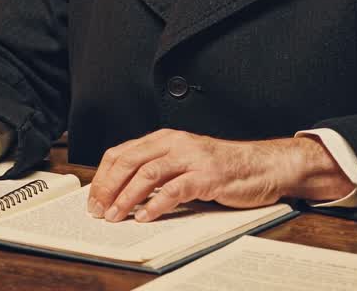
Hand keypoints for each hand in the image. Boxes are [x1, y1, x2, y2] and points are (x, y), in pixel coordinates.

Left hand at [86, 129, 354, 222]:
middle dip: (109, 188)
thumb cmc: (222, 167)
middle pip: (129, 162)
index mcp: (165, 139)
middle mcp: (175, 143)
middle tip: (99, 210)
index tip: (94, 199)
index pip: (122, 153)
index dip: (103, 176)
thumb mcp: (183, 162)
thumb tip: (123, 193)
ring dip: (127, 198)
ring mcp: (192, 158)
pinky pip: (175, 189)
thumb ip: (158, 170)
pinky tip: (147, 216)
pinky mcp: (207, 175)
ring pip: (148, 174)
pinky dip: (157, 204)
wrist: (262, 165)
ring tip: (116, 216)